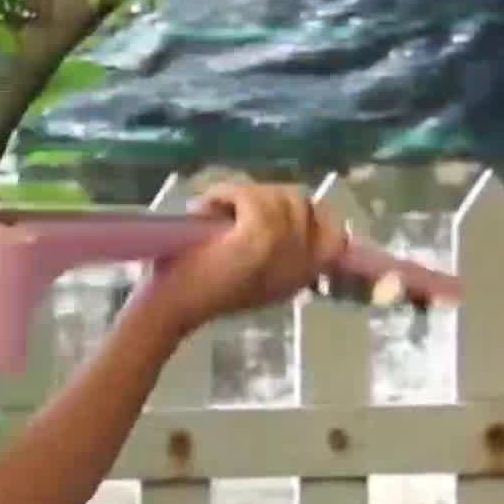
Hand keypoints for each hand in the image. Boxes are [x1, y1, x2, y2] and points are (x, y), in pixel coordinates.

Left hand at [136, 182, 347, 337]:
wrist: (170, 310)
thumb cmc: (199, 292)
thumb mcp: (249, 277)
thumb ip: (273, 255)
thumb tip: (278, 215)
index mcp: (300, 277)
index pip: (333, 237)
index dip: (310, 214)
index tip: (277, 207)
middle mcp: (299, 266)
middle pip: (303, 206)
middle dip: (269, 196)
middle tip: (235, 204)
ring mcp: (280, 252)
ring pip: (280, 199)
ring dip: (245, 194)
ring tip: (216, 208)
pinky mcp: (256, 241)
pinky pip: (253, 198)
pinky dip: (228, 193)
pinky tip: (205, 206)